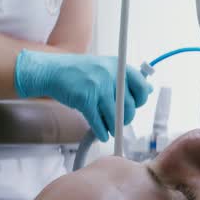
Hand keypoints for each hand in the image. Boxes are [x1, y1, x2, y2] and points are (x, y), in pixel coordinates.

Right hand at [14, 49, 152, 141]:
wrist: (51, 71)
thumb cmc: (80, 72)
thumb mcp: (106, 67)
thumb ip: (126, 78)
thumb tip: (148, 89)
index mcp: (118, 66)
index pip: (142, 86)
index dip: (140, 100)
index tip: (135, 105)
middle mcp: (111, 74)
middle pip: (130, 105)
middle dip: (127, 118)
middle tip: (121, 121)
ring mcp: (98, 87)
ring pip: (115, 116)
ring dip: (114, 127)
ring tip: (111, 129)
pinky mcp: (85, 99)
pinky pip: (99, 122)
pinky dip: (101, 131)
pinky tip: (102, 134)